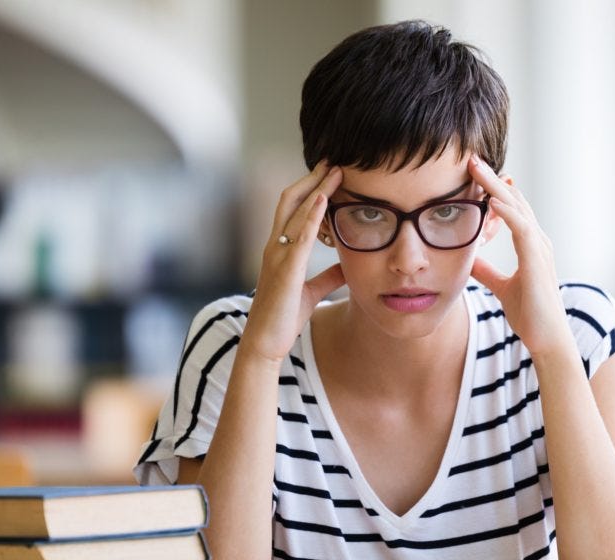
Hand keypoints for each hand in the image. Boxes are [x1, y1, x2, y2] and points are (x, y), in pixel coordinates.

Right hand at [242, 162, 345, 362]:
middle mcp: (275, 247)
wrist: (265, 344)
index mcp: (280, 250)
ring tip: (336, 171)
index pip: (293, 209)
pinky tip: (324, 200)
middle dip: (312, 178)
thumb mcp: (312, 292)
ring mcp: (277, 256)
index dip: (311, 189)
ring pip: (294, 212)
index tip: (330, 173)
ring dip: (316, 189)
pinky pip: (299, 237)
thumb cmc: (284, 318)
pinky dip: (311, 216)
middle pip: (291, 201)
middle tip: (334, 160)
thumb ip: (328, 277)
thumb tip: (348, 266)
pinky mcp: (284, 270)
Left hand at [467, 155, 574, 359]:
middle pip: (514, 201)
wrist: (547, 340)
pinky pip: (522, 229)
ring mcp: (540, 249)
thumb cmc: (530, 315)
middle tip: (471, 158)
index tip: (472, 174)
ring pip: (517, 208)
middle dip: (492, 179)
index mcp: (531, 246)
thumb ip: (488, 272)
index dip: (493, 190)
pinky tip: (491, 200)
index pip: (511, 209)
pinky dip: (507, 212)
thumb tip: (468, 261)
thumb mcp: (502, 287)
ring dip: (496, 187)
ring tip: (476, 168)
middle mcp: (538, 242)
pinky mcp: (537, 260)